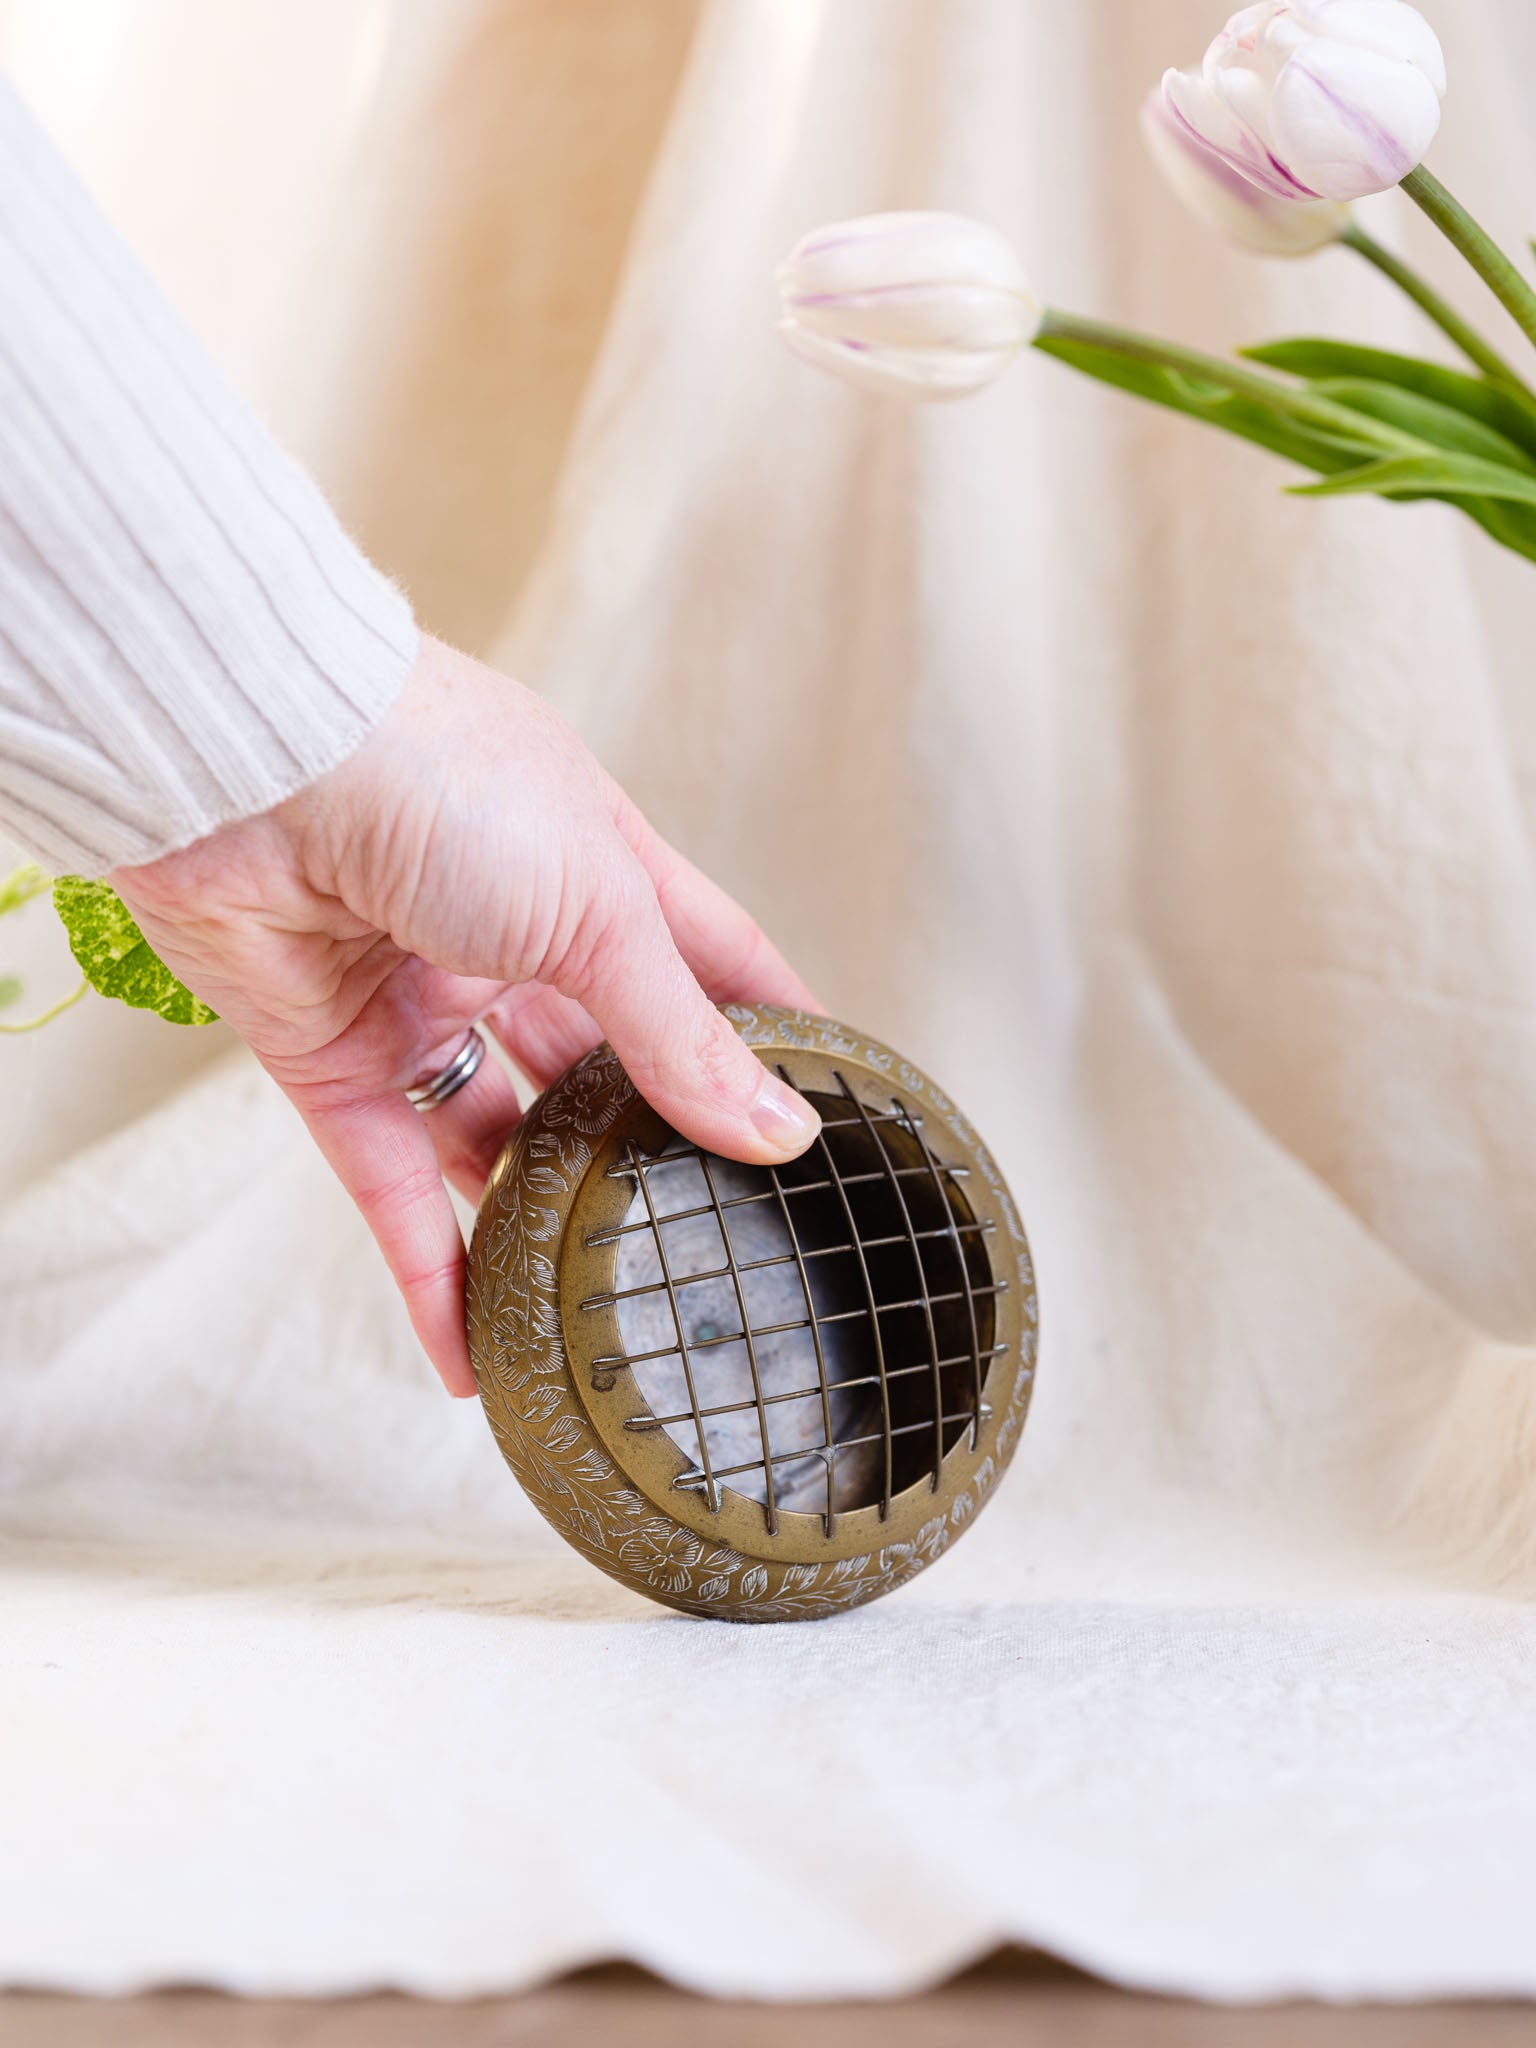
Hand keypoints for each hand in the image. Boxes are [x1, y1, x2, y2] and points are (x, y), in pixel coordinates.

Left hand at [111, 635, 820, 1395]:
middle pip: (600, 1065)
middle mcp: (511, 938)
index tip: (824, 1114)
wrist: (250, 751)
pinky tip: (470, 1356)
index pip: (710, 964)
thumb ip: (680, 1034)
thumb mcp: (599, 910)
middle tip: (709, 1240)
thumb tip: (777, 1131)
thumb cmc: (438, 780)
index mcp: (596, 873)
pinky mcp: (327, 1057)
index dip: (767, 1032)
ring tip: (596, 1312)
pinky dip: (426, 1268)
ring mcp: (418, 1000)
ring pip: (493, 1135)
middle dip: (647, 1146)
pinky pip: (387, 1182)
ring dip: (537, 1217)